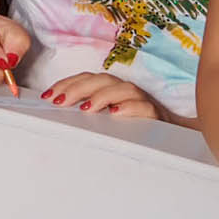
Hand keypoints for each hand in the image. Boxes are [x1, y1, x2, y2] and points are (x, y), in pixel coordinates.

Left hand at [42, 71, 159, 119]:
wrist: (171, 138)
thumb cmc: (131, 128)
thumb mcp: (105, 121)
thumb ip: (87, 113)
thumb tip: (58, 110)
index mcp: (111, 89)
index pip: (87, 79)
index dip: (67, 84)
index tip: (48, 96)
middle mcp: (125, 91)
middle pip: (101, 80)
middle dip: (77, 88)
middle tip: (59, 102)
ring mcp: (142, 101)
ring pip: (123, 89)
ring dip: (102, 96)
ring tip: (85, 109)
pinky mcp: (156, 115)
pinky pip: (144, 107)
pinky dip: (130, 108)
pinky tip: (116, 113)